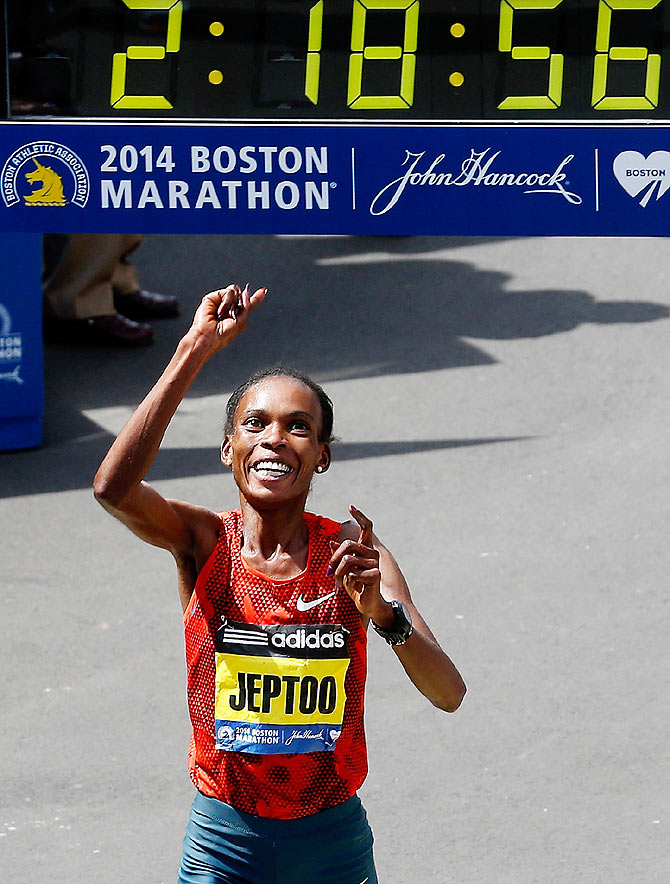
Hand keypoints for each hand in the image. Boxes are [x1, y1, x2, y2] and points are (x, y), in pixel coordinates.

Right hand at [191, 284, 265, 352]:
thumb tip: (245, 291)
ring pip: (235, 291)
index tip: (264, 290)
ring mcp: (221, 301)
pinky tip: (219, 311)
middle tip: (232, 313)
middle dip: (243, 300)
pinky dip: (226, 302)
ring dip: (233, 303)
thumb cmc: (223, 334)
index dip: (256, 297)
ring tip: (223, 315)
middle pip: (241, 295)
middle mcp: (229, 307)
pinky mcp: (213, 298)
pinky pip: (227, 292)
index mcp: (237, 315)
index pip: (248, 304)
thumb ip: (247, 306)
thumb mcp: (241, 322)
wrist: (207, 336)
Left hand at [329, 505, 390, 621]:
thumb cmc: (356, 586)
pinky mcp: (376, 575)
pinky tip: (355, 588)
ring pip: (348, 560)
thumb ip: (339, 557)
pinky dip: (349, 582)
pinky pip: (353, 573)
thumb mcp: (343, 571)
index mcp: (365, 549)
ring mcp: (375, 563)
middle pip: (348, 544)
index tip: (350, 507)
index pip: (366, 527)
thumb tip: (331, 541)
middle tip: (330, 571)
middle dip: (335, 558)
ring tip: (340, 583)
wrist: (367, 604)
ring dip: (339, 574)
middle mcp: (372, 553)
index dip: (359, 516)